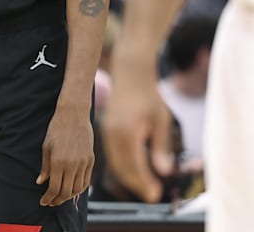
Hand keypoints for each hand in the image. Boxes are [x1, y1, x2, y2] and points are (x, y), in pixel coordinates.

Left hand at [37, 104, 94, 205]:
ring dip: (68, 196)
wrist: (74, 116)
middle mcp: (72, 164)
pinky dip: (79, 189)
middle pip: (66, 191)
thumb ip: (44, 167)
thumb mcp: (46, 147)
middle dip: (57, 199)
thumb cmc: (56, 129)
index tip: (43, 201)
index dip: (48, 197)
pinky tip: (73, 190)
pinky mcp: (91, 160)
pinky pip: (86, 181)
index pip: (54, 187)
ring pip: (77, 188)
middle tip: (51, 202)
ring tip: (60, 197)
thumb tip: (40, 182)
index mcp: (58, 161)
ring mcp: (83, 163)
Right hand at [102, 70, 174, 202]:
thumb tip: (164, 172)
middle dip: (136, 183)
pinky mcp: (105, 130)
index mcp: (126, 133)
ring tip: (144, 186)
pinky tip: (133, 170)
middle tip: (151, 195)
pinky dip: (122, 165)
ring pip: (115, 162)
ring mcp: (106, 132)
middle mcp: (112, 135)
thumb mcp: (160, 121)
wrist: (130, 74)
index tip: (155, 195)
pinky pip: (112, 154)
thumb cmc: (149, 95)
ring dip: (129, 176)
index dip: (144, 182)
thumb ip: (161, 147)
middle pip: (122, 168)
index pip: (135, 166)